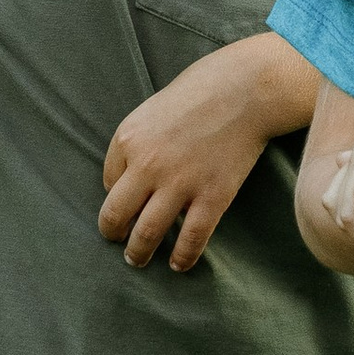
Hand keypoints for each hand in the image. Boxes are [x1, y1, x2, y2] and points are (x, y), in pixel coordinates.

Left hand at [99, 44, 275, 270]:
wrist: (245, 90)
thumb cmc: (197, 95)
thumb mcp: (150, 111)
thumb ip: (133, 145)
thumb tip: (124, 183)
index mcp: (129, 140)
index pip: (108, 183)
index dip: (116, 197)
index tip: (125, 206)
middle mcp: (148, 165)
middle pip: (116, 215)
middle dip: (114, 235)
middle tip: (119, 244)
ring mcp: (180, 184)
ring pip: (147, 234)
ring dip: (138, 253)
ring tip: (138, 260)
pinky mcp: (212, 197)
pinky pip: (190, 239)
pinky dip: (181, 257)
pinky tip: (177, 265)